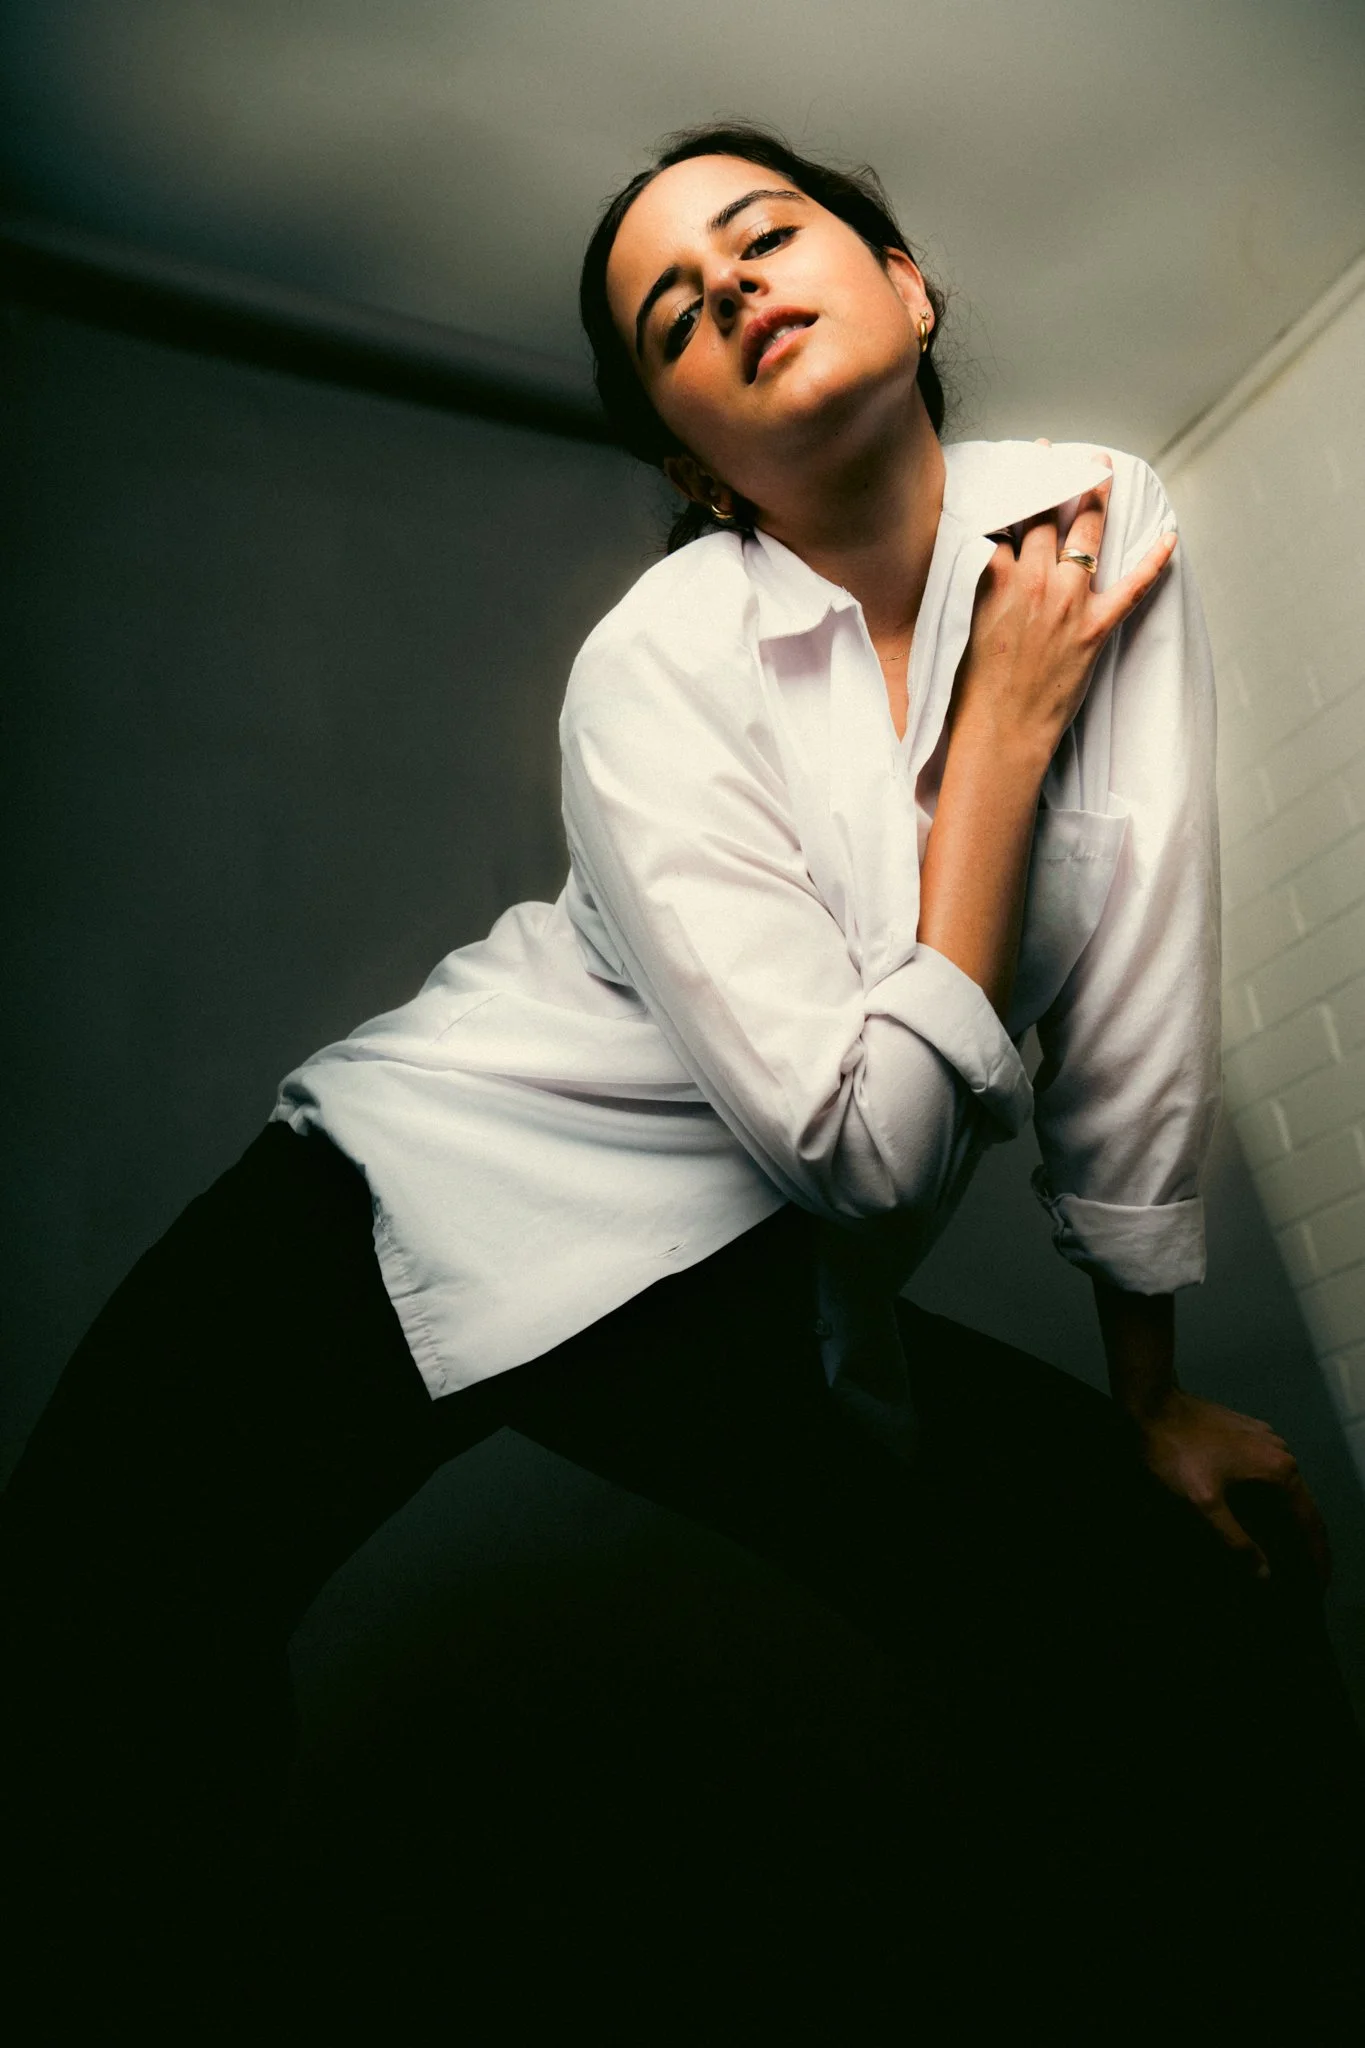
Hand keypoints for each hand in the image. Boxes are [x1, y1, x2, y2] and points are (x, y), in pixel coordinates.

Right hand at [952, 456, 1176, 769]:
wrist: (998, 734)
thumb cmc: (969, 690)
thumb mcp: (954, 624)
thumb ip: (967, 585)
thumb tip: (974, 558)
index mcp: (992, 579)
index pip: (1002, 520)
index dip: (1009, 491)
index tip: (1013, 469)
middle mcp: (1033, 581)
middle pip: (1046, 516)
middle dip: (1052, 480)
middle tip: (1057, 456)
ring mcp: (1067, 603)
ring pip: (1086, 536)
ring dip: (1097, 500)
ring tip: (1102, 472)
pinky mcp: (1094, 630)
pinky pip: (1132, 587)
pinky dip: (1154, 561)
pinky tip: (1169, 538)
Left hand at [1134, 1387, 1329, 1585]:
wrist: (1154, 1405)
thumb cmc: (1178, 1454)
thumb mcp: (1205, 1503)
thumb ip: (1236, 1539)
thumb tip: (1264, 1572)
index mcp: (1279, 1469)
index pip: (1309, 1521)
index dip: (1315, 1554)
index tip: (1318, 1581)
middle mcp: (1281, 1451)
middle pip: (1302, 1503)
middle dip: (1304, 1538)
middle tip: (1304, 1572)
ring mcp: (1265, 1437)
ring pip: (1285, 1485)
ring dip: (1287, 1516)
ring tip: (1285, 1546)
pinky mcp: (1247, 1432)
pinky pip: (1269, 1469)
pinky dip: (1272, 1494)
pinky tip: (1261, 1508)